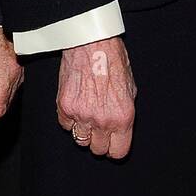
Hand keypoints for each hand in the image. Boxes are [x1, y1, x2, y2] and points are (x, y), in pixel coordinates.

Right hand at [56, 36, 135, 158]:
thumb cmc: (113, 61)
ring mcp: (82, 114)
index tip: (111, 142)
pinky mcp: (65, 106)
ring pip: (80, 139)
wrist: (91, 43)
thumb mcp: (130, 90)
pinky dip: (69, 119)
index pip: (118, 152)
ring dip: (83, 131)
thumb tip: (118, 127)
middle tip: (98, 126)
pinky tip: (75, 105)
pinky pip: (65, 124)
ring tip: (86, 115)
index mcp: (122, 118)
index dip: (114, 148)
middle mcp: (103, 120)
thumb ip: (123, 113)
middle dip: (98, 140)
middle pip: (97, 149)